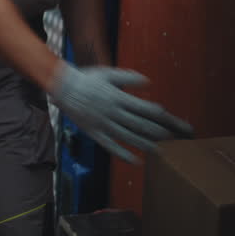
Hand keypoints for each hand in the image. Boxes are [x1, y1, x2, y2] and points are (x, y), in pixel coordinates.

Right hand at [48, 64, 192, 162]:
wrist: (62, 87)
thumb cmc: (86, 78)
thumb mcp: (109, 73)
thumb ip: (129, 77)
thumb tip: (148, 81)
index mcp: (117, 97)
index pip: (144, 108)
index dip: (159, 115)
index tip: (169, 119)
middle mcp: (112, 112)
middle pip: (140, 125)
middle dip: (158, 132)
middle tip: (172, 139)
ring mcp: (103, 123)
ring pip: (128, 137)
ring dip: (145, 145)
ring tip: (160, 152)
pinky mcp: (94, 133)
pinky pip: (110, 146)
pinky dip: (124, 155)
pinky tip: (136, 161)